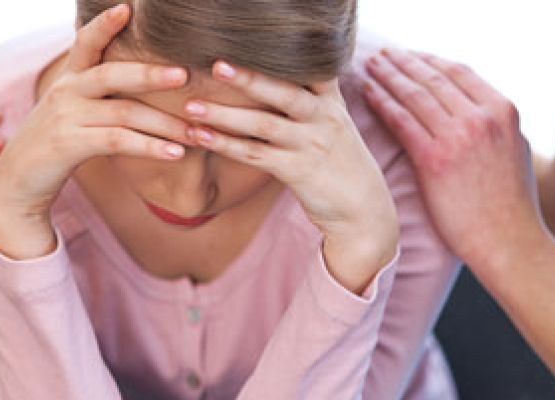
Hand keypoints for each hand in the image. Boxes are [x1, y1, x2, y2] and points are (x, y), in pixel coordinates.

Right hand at [0, 4, 191, 259]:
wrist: (16, 184)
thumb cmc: (54, 147)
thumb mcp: (70, 113)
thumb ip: (97, 96)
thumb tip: (137, 83)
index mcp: (69, 80)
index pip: (85, 43)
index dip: (105, 24)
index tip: (128, 7)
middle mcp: (66, 92)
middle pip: (113, 74)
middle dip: (151, 74)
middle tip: (185, 75)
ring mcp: (65, 117)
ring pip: (124, 112)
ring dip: (165, 124)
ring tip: (196, 132)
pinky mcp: (68, 145)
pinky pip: (117, 141)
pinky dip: (150, 147)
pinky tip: (175, 153)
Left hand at [185, 62, 398, 292]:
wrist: (362, 209)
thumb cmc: (338, 161)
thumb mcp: (332, 123)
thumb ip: (308, 99)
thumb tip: (271, 76)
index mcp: (330, 101)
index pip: (310, 67)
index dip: (281, 54)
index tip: (248, 42)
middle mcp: (323, 118)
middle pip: (284, 91)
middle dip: (249, 78)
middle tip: (216, 66)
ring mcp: (311, 145)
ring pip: (264, 124)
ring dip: (225, 114)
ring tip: (192, 106)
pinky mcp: (298, 171)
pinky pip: (255, 154)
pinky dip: (226, 144)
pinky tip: (202, 136)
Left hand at [362, 48, 543, 271]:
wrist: (507, 240)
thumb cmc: (509, 203)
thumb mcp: (514, 149)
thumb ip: (493, 123)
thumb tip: (474, 107)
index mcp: (502, 109)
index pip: (458, 72)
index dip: (428, 62)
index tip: (409, 57)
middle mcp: (481, 117)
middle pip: (432, 78)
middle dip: (402, 63)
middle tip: (382, 56)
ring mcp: (457, 136)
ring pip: (413, 95)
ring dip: (387, 76)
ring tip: (369, 68)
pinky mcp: (434, 159)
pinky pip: (401, 121)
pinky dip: (382, 103)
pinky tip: (368, 93)